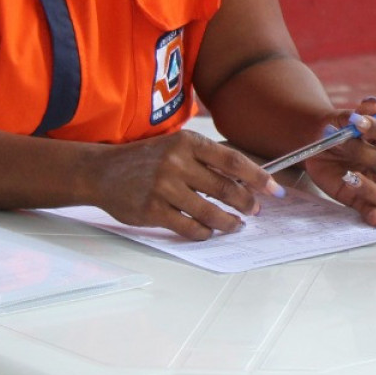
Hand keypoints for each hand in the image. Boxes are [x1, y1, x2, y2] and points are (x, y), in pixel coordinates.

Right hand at [87, 128, 283, 239]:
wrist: (102, 171)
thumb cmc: (146, 159)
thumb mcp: (176, 147)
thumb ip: (205, 159)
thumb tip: (243, 178)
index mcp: (187, 142)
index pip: (232, 160)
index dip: (257, 176)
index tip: (273, 188)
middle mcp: (176, 163)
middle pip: (225, 188)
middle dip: (246, 203)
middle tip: (255, 210)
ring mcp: (163, 187)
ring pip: (209, 211)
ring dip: (228, 222)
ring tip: (236, 225)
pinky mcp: (152, 211)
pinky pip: (189, 227)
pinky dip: (204, 232)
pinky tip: (209, 231)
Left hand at [302, 97, 375, 226]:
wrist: (318, 141)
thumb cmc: (339, 128)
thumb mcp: (344, 118)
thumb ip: (358, 113)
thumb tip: (372, 103)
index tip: (358, 122)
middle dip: (365, 154)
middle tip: (341, 141)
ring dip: (370, 188)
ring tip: (351, 177)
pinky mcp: (360, 200)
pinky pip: (372, 211)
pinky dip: (374, 216)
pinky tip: (374, 219)